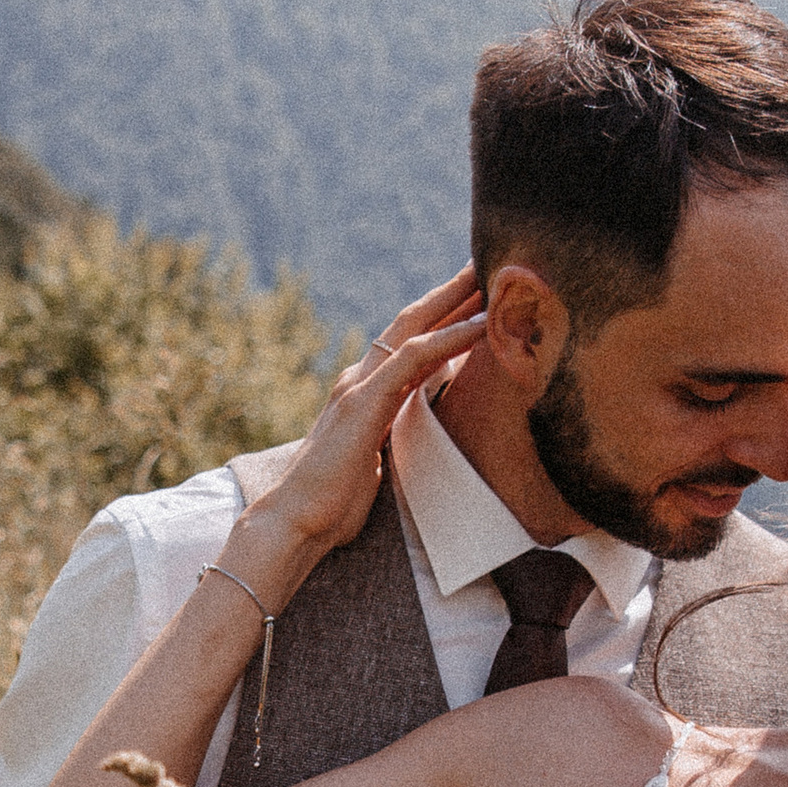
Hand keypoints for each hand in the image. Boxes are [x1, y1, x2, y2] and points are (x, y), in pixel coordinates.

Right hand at [236, 272, 485, 593]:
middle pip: (413, 321)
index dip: (443, 318)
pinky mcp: (364, 402)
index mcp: (364, 394)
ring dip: (456, 299)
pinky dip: (450, 336)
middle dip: (452, 292)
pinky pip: (415, 358)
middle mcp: (360, 379)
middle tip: (490, 263)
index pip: (409, 344)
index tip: (479, 298)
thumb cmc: (332, 506)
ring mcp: (360, 386)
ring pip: (415, 327)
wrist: (293, 523)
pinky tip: (483, 323)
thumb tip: (415, 443)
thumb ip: (392, 440)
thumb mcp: (374, 464)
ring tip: (494, 275)